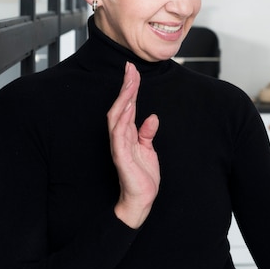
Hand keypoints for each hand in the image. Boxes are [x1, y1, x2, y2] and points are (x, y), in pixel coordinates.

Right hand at [107, 62, 160, 228]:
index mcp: (127, 134)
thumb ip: (147, 133)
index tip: (133, 71)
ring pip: (117, 117)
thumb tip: (152, 117)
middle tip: (130, 68)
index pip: (126, 106)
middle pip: (120, 106)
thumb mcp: (148, 150)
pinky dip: (123, 120)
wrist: (140, 200)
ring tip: (130, 83)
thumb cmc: (142, 177)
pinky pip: (119, 135)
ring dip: (123, 99)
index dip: (129, 88)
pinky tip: (128, 107)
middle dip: (125, 87)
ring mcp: (119, 146)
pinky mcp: (122, 157)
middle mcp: (120, 137)